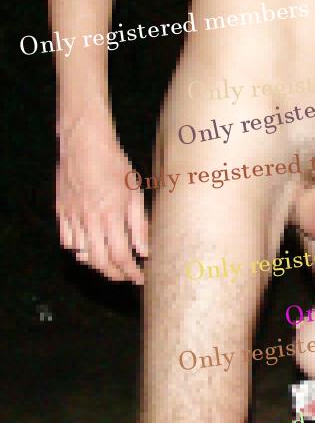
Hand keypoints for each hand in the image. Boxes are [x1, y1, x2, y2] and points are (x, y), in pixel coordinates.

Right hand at [55, 116, 147, 283]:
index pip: (121, 255)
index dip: (131, 272)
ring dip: (98, 265)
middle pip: (99, 262)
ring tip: (112, 265)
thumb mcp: (134, 192)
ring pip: (82, 254)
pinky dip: (80, 251)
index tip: (140, 278)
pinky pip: (67, 241)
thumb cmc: (114, 164)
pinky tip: (91, 249)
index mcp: (111, 215)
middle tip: (127, 276)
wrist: (84, 144)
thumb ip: (139, 224)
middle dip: (115, 275)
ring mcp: (72, 216)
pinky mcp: (61, 212)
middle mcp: (90, 219)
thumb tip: (144, 251)